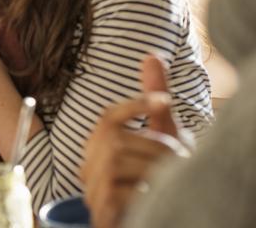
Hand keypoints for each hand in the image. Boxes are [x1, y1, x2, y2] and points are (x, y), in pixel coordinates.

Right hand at [80, 55, 188, 227]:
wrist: (143, 218)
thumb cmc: (152, 176)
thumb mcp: (160, 136)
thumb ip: (152, 100)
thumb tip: (151, 56)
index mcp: (100, 145)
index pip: (108, 118)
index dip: (134, 106)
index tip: (164, 101)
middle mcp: (90, 164)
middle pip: (113, 139)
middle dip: (153, 144)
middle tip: (179, 157)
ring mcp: (93, 188)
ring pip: (115, 163)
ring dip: (150, 168)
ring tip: (169, 177)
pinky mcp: (100, 211)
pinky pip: (117, 192)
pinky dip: (142, 192)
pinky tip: (155, 194)